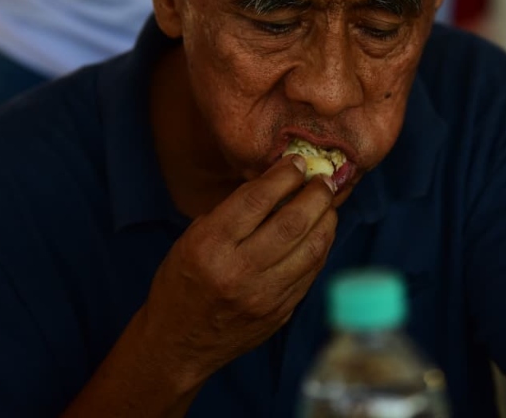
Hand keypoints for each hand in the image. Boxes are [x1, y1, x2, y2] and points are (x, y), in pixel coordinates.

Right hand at [138, 155, 336, 389]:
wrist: (178, 343)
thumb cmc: (181, 281)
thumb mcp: (192, 239)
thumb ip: (232, 213)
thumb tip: (276, 182)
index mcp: (209, 246)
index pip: (256, 201)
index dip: (282, 176)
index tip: (295, 162)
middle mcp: (238, 271)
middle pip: (292, 222)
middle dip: (314, 194)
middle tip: (323, 179)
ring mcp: (263, 296)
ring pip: (311, 248)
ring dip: (326, 219)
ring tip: (327, 203)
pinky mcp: (280, 312)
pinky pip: (311, 272)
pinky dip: (321, 246)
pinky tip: (321, 232)